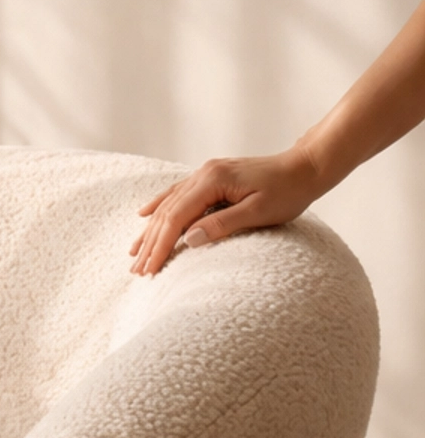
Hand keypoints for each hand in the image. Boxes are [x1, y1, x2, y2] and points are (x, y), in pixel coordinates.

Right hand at [129, 148, 323, 275]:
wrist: (304, 167)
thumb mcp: (258, 212)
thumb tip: (189, 239)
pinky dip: (159, 206)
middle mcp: (203, 174)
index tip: (149, 269)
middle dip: (150, 242)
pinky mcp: (211, 177)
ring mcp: (205, 173)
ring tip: (134, 251)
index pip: (176, 218)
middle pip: (167, 212)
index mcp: (212, 181)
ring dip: (150, 229)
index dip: (160, 245)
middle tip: (136, 270)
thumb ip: (222, 224)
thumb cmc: (288, 191)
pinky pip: (177, 193)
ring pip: (168, 204)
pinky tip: (144, 214)